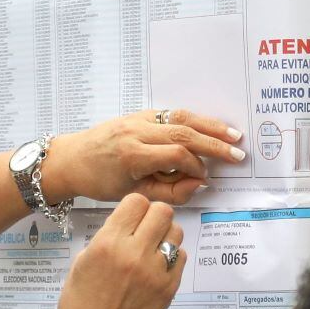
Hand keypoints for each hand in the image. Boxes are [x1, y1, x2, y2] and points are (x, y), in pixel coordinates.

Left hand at [49, 110, 244, 206]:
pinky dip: (195, 120)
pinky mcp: (140, 114)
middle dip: (214, 143)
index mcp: (132, 154)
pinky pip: (173, 114)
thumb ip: (169, 192)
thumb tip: (199, 183)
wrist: (72, 159)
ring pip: (181, 117)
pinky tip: (211, 127)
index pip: (176, 155)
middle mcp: (136, 131)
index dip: (196, 167)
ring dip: (210, 125)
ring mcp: (138, 118)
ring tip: (232, 135)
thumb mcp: (133, 194)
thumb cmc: (99, 181)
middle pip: (184, 132)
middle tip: (237, 153)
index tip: (205, 178)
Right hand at [54, 194, 185, 308]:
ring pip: (176, 232)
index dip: (134, 207)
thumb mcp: (81, 262)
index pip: (136, 202)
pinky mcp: (169, 288)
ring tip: (150, 250)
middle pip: (162, 211)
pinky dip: (170, 258)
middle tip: (144, 230)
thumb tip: (127, 223)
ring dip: (164, 235)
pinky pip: (181, 257)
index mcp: (108, 243)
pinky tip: (155, 269)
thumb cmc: (81, 305)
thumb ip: (106, 238)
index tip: (130, 217)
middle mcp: (135, 253)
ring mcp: (156, 271)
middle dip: (153, 216)